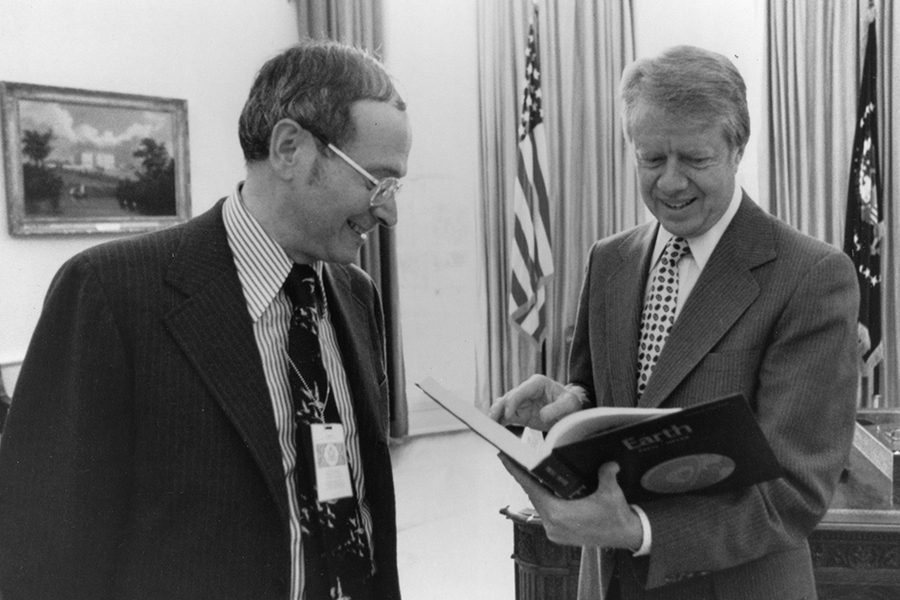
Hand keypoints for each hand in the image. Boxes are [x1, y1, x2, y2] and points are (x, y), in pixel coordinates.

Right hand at [489, 374, 584, 430]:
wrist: (571, 411)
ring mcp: (522, 402)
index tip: (508, 414)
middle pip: (508, 398)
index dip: (512, 402)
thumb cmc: (570, 404)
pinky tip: (494, 427)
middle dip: (499, 408)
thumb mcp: (569, 404)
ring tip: (489, 424)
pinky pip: (506, 416)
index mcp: (537, 383)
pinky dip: (500, 421)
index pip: (520, 391)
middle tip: (492, 419)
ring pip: (504, 406)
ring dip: (496, 414)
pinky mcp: (520, 413)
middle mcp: (526, 390)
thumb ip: (557, 408)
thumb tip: (542, 414)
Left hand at [498, 454, 643, 549]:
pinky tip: (545, 486)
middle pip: (533, 495)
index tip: (503, 457)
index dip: (516, 471)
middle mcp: (552, 525)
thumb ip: (606, 474)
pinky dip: (545, 498)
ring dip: (536, 488)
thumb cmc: (617, 516)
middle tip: (514, 457)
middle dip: (525, 476)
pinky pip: (547, 512)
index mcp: (558, 514)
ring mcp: (554, 531)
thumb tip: (609, 462)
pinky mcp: (559, 534)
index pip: (531, 488)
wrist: (626, 536)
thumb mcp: (611, 493)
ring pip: (539, 503)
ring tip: (529, 469)